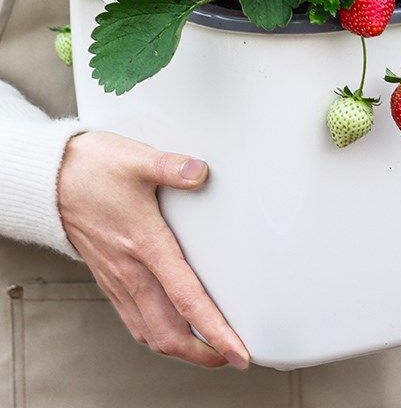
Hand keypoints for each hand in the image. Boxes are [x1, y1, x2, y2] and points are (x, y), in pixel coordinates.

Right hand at [58, 131, 249, 369]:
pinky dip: (156, 334)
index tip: (237, 350)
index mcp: (145, 244)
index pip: (186, 299)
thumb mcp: (137, 160)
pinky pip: (133, 318)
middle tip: (233, 356)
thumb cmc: (91, 169)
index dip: (215, 330)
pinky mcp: (109, 276)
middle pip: (168, 331)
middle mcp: (131, 270)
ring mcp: (117, 277)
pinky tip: (170, 327)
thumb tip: (201, 172)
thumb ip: (172, 167)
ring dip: (181, 348)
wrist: (48, 179)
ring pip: (150, 331)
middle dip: (203, 353)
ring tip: (209, 350)